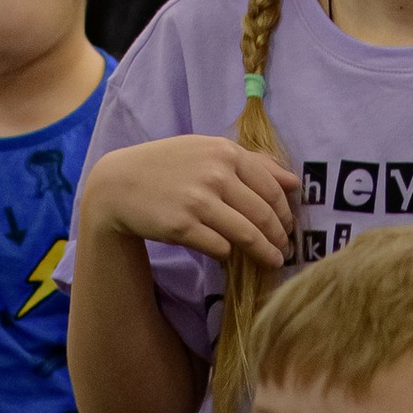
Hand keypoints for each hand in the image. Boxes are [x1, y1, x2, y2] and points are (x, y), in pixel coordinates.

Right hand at [80, 135, 295, 274]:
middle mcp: (215, 174)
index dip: (284, 213)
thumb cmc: (167, 166)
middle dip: (279, 237)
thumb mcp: (208, 152)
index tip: (288, 228)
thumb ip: (253, 163)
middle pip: (263, 214)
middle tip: (285, 250)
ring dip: (264, 252)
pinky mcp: (182, 227)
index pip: (271, 188)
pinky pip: (220, 248)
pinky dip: (229, 255)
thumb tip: (294, 182)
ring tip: (272, 261)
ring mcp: (198, 201)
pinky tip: (231, 257)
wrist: (119, 184)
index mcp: (225, 152)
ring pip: (246, 234)